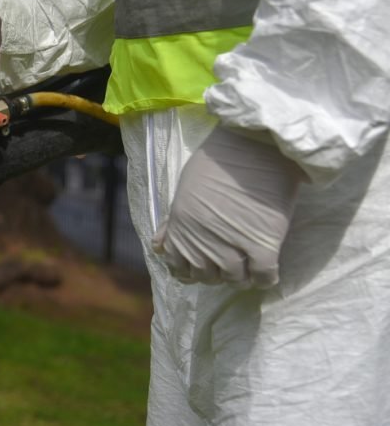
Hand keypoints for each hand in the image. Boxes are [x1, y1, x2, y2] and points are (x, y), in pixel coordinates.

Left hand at [152, 126, 304, 287]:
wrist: (252, 146)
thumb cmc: (216, 161)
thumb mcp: (184, 190)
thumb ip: (173, 222)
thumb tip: (158, 247)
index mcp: (181, 228)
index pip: (180, 268)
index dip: (193, 270)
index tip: (205, 265)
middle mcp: (202, 242)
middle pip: (208, 277)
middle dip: (218, 272)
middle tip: (231, 261)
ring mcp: (232, 245)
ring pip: (235, 279)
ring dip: (242, 274)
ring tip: (249, 262)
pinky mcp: (263, 244)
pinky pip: (263, 276)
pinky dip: (266, 276)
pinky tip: (266, 267)